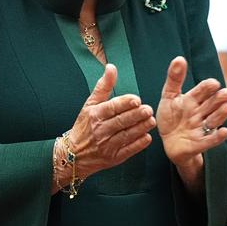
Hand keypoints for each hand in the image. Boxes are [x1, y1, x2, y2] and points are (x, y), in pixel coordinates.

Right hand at [66, 64, 155, 178]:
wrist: (74, 154)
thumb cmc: (85, 125)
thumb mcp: (90, 104)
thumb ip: (104, 86)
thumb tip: (111, 67)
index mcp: (95, 115)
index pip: (111, 108)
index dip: (124, 103)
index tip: (136, 99)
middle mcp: (100, 130)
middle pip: (120, 122)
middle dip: (135, 115)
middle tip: (148, 109)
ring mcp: (107, 145)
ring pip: (126, 136)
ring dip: (140, 128)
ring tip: (151, 121)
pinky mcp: (114, 158)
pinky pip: (128, 151)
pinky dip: (138, 145)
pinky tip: (147, 138)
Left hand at [156, 56, 226, 169]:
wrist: (168, 142)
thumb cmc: (171, 117)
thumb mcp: (169, 96)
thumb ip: (175, 78)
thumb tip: (180, 58)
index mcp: (193, 100)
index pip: (202, 91)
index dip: (208, 87)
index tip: (213, 83)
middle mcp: (200, 113)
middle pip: (212, 104)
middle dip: (219, 99)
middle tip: (226, 93)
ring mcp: (201, 128)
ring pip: (214, 120)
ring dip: (221, 114)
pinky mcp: (199, 144)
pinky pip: (210, 140)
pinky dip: (217, 137)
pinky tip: (224, 132)